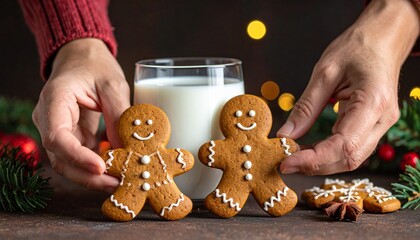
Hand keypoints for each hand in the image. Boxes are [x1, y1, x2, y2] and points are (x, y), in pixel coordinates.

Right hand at [32, 38, 129, 191]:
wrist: (82, 57)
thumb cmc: (95, 66)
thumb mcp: (113, 84)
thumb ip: (119, 114)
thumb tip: (126, 149)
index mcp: (54, 100)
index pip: (57, 137)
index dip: (77, 157)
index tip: (101, 167)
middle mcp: (49, 118)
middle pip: (60, 158)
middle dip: (87, 175)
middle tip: (116, 183)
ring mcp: (58, 129)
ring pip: (69, 162)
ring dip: (93, 175)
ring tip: (120, 180)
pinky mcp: (71, 136)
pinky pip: (81, 157)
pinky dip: (97, 165)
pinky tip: (117, 169)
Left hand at [277, 0, 419, 174]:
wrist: (382, 39)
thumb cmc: (357, 48)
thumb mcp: (325, 72)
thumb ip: (306, 107)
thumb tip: (285, 134)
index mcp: (372, 102)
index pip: (343, 145)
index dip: (314, 159)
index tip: (286, 161)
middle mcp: (382, 119)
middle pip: (349, 158)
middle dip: (315, 165)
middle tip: (285, 162)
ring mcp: (381, 124)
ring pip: (352, 158)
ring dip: (322, 162)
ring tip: (294, 156)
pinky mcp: (373, 125)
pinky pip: (352, 148)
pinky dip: (329, 153)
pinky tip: (309, 149)